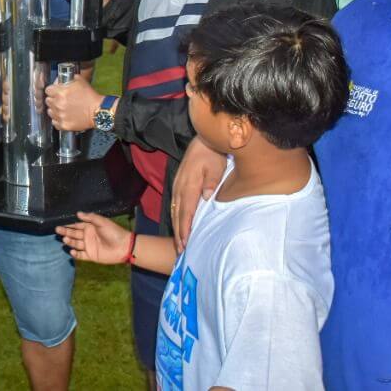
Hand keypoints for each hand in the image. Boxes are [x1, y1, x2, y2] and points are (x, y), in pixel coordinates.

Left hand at [44, 75, 98, 131]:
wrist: (98, 111)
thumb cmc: (90, 96)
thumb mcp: (80, 81)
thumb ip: (68, 79)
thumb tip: (61, 80)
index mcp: (60, 93)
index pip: (47, 90)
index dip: (52, 90)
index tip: (55, 91)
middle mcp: (58, 104)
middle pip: (48, 101)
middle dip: (53, 99)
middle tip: (60, 100)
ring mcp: (60, 116)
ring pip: (50, 112)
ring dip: (54, 109)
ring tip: (62, 109)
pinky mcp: (63, 125)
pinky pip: (54, 122)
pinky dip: (58, 120)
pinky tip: (64, 116)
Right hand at [56, 211, 132, 264]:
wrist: (123, 246)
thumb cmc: (113, 232)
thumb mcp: (103, 222)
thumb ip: (90, 218)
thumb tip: (78, 213)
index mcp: (90, 227)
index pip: (77, 225)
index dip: (68, 225)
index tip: (59, 223)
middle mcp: (87, 236)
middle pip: (74, 234)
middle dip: (66, 232)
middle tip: (57, 230)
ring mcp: (88, 246)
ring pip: (76, 244)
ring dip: (70, 242)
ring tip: (65, 239)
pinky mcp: (91, 256)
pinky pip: (81, 255)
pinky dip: (76, 254)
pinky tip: (72, 251)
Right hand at [171, 136, 226, 250]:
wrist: (203, 139)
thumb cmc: (212, 153)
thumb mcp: (216, 166)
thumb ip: (212, 182)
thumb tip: (207, 198)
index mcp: (189, 185)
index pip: (186, 211)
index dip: (186, 229)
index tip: (186, 243)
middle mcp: (180, 187)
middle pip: (178, 214)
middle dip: (179, 233)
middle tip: (180, 251)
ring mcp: (177, 185)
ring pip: (174, 211)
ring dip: (176, 228)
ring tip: (178, 243)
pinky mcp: (178, 183)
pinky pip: (174, 204)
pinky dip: (176, 217)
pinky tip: (178, 225)